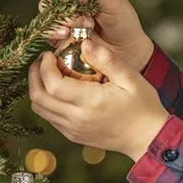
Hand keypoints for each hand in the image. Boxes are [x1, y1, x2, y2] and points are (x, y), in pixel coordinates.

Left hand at [28, 39, 169, 160]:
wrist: (148, 138)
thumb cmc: (143, 107)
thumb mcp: (131, 78)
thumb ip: (107, 60)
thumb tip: (85, 43)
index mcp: (90, 102)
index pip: (52, 84)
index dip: (44, 67)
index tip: (49, 54)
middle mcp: (77, 118)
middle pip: (38, 98)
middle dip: (34, 76)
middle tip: (43, 62)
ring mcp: (73, 130)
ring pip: (40, 110)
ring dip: (38, 90)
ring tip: (49, 75)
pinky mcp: (74, 136)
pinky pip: (50, 118)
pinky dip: (48, 102)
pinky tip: (60, 91)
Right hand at [40, 0, 153, 71]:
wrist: (128, 53)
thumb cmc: (124, 24)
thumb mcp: (113, 1)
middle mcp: (71, 6)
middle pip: (53, 0)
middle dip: (67, 9)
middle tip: (88, 20)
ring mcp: (64, 22)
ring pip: (48, 15)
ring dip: (62, 21)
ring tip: (79, 28)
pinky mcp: (60, 39)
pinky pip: (46, 33)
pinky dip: (53, 32)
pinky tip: (66, 34)